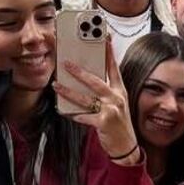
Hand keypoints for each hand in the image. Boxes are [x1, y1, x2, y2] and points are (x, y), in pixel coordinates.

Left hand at [53, 38, 139, 162]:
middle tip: (66, 63)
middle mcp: (116, 98)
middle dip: (79, 71)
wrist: (126, 146)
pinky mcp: (104, 123)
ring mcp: (111, 111)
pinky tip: (64, 111)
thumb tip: (86, 78)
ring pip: (86, 98)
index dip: (108, 52)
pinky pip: (84, 116)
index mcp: (120, 91)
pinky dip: (74, 114)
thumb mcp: (117, 104)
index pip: (113, 68)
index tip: (103, 38)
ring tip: (56, 84)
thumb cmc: (119, 123)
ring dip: (69, 91)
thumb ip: (106, 91)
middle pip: (96, 81)